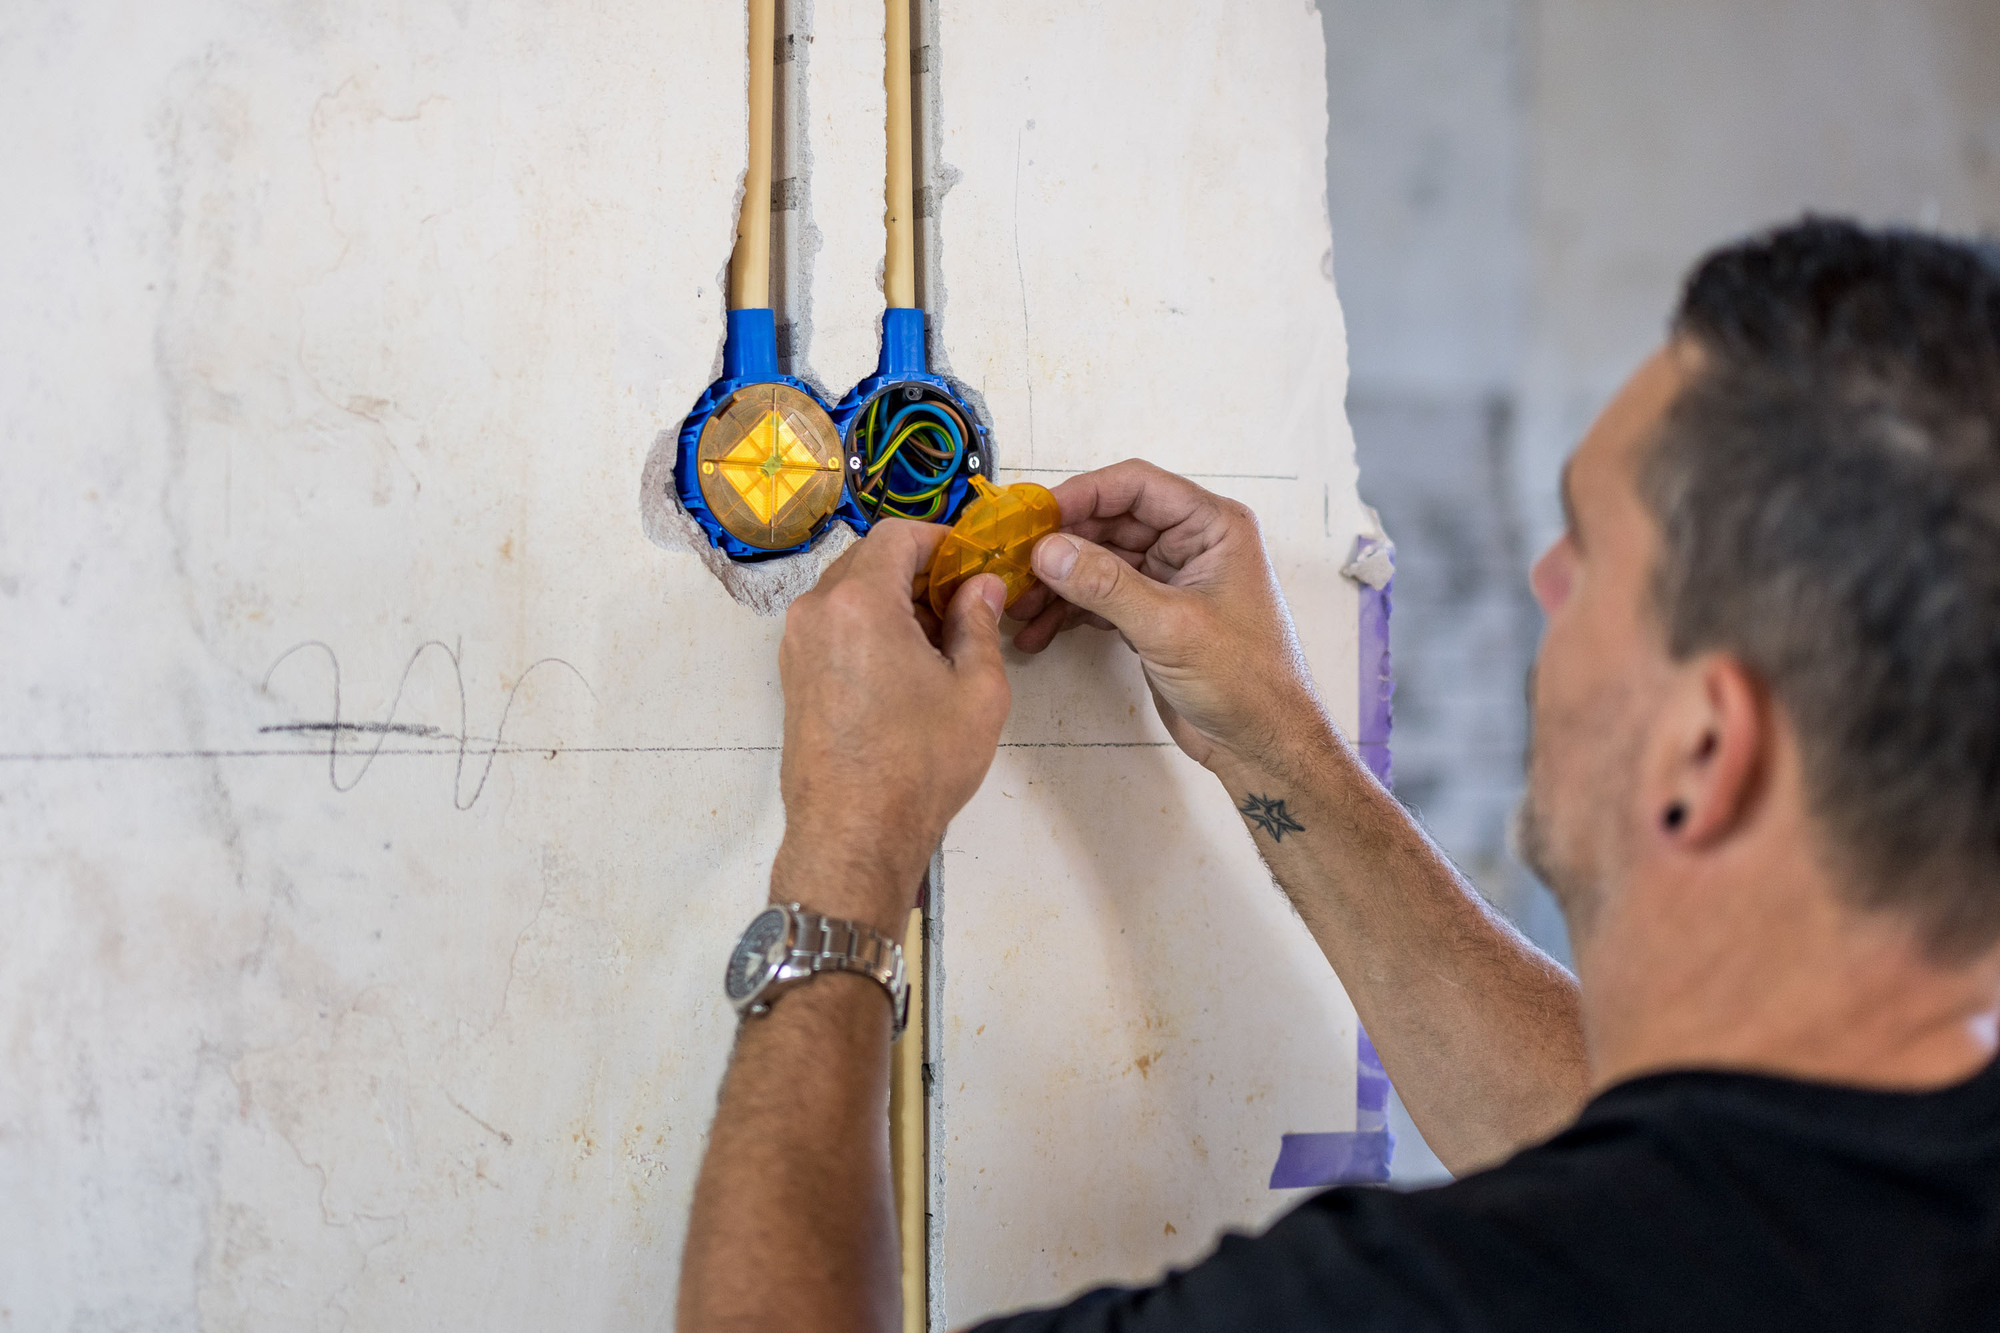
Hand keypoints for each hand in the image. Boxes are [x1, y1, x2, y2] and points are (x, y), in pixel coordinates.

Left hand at [773, 520, 1011, 932]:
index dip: (940, 540)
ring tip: (939, 640)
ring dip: (892, 599)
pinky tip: (905, 666)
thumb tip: (980, 586)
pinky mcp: (793, 676)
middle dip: (917, 570)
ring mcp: (796, 645)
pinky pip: (833, 626)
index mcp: (859, 602)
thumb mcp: (976, 690)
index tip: (971, 563)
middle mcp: (816, 612)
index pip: (896, 536)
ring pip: (848, 593)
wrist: (854, 835)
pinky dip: (868, 627)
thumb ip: (979, 623)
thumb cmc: (918, 766)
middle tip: (963, 602)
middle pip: (868, 560)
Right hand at [1009, 459, 1334, 773]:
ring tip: (1019, 606)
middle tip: (1015, 564)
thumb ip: (1107, 585)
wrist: (1263, 745)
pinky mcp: (1154, 615)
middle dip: (1062, 545)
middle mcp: (1193, 544)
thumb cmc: (1247, 682)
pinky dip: (1069, 611)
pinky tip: (1039, 631)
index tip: (1036, 515)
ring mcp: (1171, 580)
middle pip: (1111, 523)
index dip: (1083, 494)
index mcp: (1213, 527)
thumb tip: (1049, 550)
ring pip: (1100, 562)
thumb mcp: (1170, 627)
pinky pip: (1101, 598)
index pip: (1137, 487)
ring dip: (1059, 583)